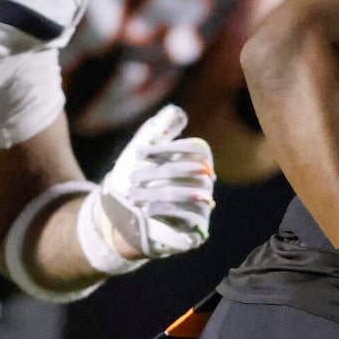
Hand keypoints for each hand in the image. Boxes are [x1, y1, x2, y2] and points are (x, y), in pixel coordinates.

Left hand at [76, 104, 215, 274]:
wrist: (131, 219)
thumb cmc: (141, 181)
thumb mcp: (146, 154)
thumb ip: (159, 131)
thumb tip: (176, 111)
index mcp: (200, 160)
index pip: (194, 148)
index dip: (167, 149)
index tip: (139, 153)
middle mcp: (207, 181)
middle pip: (187, 171)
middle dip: (156, 173)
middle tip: (131, 177)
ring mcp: (205, 204)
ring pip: (184, 193)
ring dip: (154, 193)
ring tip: (132, 194)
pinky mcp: (199, 227)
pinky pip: (187, 216)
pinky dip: (164, 211)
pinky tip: (145, 210)